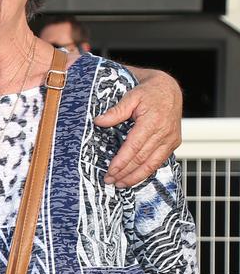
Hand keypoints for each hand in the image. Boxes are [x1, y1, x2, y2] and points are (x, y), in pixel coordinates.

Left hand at [96, 70, 181, 186]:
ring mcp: (171, 139)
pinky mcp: (174, 143)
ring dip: (136, 177)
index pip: (134, 147)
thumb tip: (99, 121)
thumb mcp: (131, 96)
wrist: (169, 89)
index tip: (110, 171)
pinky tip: (135, 177)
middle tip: (110, 181)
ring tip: (121, 184)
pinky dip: (147, 172)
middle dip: (125, 172)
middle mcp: (164, 133)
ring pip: (152, 164)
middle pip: (142, 159)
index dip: (122, 161)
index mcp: (153, 121)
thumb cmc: (149, 92)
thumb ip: (116, 110)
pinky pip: (160, 161)